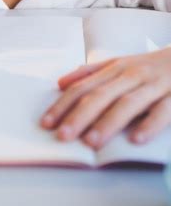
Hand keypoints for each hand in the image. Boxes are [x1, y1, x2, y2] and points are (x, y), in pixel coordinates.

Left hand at [40, 47, 170, 147]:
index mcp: (115, 69)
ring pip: (128, 103)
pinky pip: (163, 112)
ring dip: (108, 122)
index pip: (83, 87)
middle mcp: (131, 75)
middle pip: (100, 96)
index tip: (46, 123)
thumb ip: (90, 73)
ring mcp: (154, 85)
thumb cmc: (149, 66)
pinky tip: (136, 139)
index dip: (63, 105)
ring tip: (91, 142)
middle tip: (62, 136)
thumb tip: (60, 82)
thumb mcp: (119, 63)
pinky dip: (149, 124)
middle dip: (79, 116)